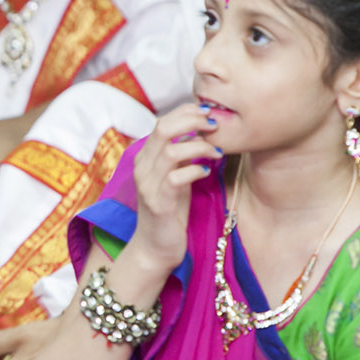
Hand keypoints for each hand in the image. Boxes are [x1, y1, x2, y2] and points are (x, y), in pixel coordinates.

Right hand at [130, 104, 220, 274]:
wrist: (155, 246)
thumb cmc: (170, 210)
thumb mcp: (175, 176)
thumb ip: (182, 154)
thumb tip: (202, 131)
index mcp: (145, 157)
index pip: (162, 121)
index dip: (186, 112)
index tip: (209, 113)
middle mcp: (142, 166)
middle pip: (164, 129)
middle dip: (193, 122)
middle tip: (215, 126)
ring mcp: (148, 184)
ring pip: (171, 151)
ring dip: (199, 146)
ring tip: (217, 152)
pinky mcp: (158, 202)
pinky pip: (176, 178)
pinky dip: (195, 170)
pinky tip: (206, 172)